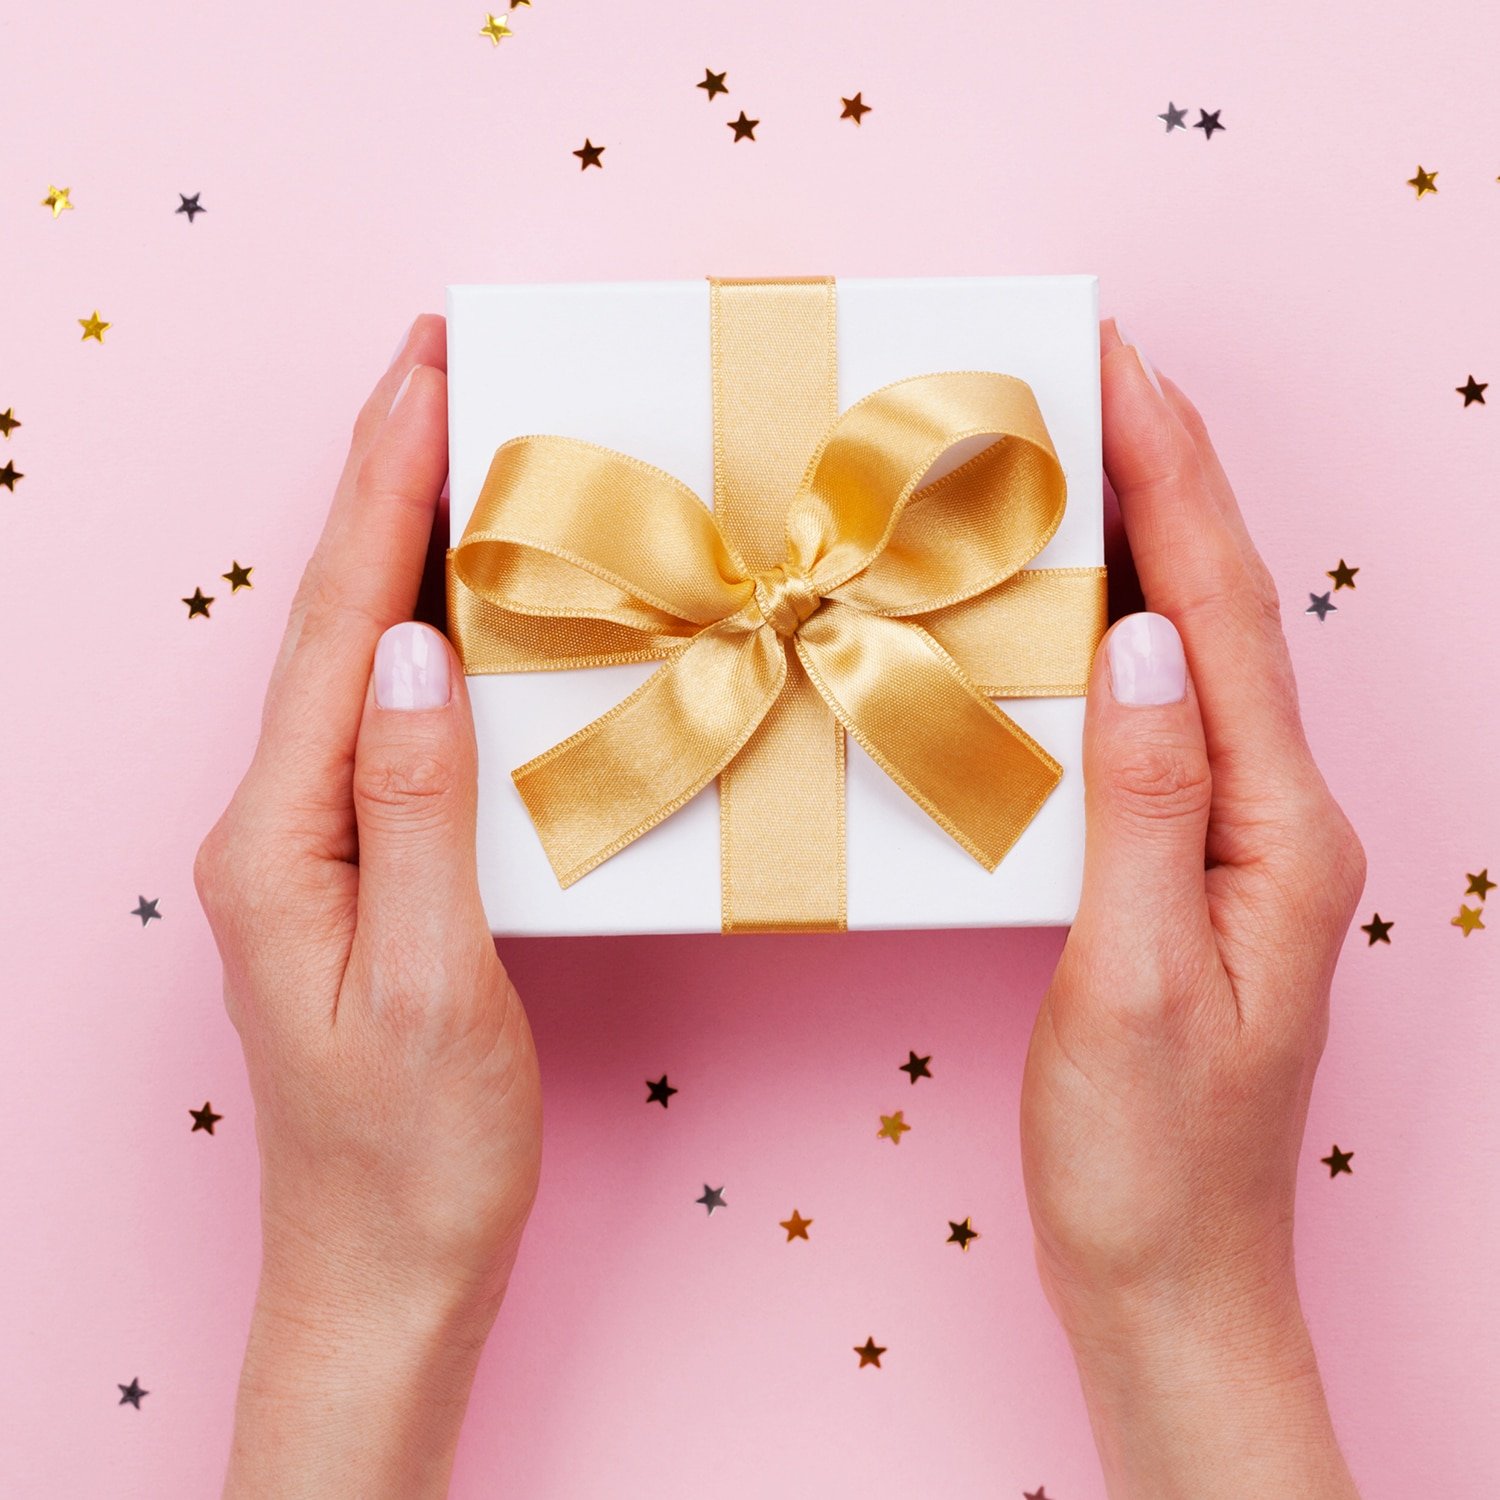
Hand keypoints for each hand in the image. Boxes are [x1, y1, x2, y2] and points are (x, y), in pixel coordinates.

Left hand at [194, 315, 541, 1498]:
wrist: (386, 1269)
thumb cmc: (415, 1151)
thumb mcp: (433, 985)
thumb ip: (417, 813)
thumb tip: (424, 654)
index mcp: (282, 842)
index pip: (344, 630)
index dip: (383, 491)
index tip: (423, 374)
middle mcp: (276, 827)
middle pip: (334, 622)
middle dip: (381, 482)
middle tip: (436, 365)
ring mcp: (307, 847)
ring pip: (356, 663)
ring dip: (399, 545)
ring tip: (449, 445)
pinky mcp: (352, 869)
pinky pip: (383, 722)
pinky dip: (421, 635)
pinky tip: (456, 603)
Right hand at [1020, 322, 1362, 1495]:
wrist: (1169, 1276)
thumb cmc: (1149, 1159)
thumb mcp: (1130, 986)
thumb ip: (1142, 811)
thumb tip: (1133, 647)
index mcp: (1279, 831)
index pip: (1221, 619)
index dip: (1172, 481)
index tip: (1119, 367)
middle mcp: (1276, 817)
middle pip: (1220, 612)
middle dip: (1162, 476)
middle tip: (1086, 373)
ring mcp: (1235, 840)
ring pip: (1188, 654)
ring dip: (1136, 542)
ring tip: (1068, 454)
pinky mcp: (1185, 865)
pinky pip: (1152, 718)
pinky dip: (1108, 634)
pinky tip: (1060, 610)